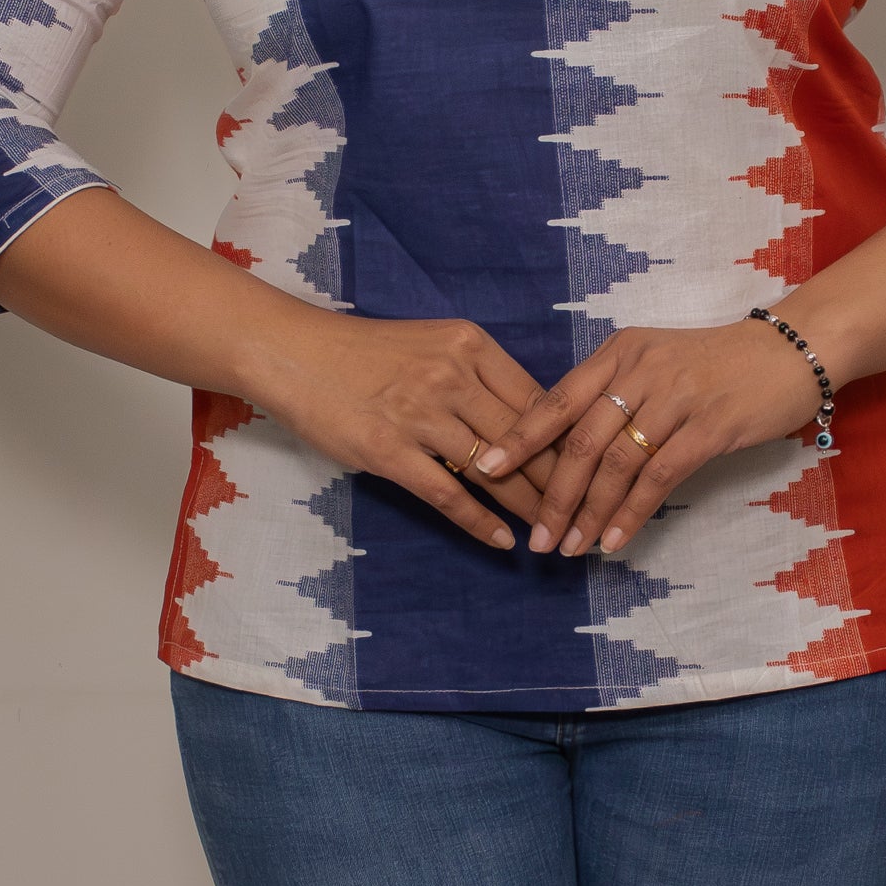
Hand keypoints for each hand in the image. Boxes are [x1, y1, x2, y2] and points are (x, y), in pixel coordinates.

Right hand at [253, 312, 559, 550]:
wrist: (295, 353)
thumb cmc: (365, 353)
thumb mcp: (432, 345)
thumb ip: (476, 376)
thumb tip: (526, 419)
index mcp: (470, 345)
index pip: (537, 398)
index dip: (568, 439)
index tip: (590, 469)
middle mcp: (452, 376)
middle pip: (525, 438)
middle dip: (561, 481)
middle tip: (587, 512)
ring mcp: (420, 414)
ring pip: (494, 470)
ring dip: (529, 507)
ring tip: (554, 534)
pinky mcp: (389, 450)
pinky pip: (447, 493)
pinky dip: (480, 521)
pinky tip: (502, 540)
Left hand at [474, 318, 831, 555]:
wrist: (788, 352)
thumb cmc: (715, 364)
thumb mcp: (654, 362)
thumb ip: (613, 394)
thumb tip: (564, 448)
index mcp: (619, 352)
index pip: (556, 399)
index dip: (519, 438)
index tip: (486, 470)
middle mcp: (640, 370)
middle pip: (580, 440)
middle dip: (552, 494)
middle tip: (536, 536)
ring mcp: (675, 398)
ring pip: (616, 464)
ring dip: (589, 513)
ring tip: (570, 548)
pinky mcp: (709, 427)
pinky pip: (658, 477)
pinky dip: (631, 513)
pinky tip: (615, 541)